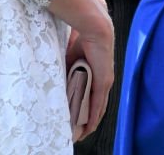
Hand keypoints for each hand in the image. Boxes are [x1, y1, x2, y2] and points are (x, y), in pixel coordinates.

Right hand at [65, 0, 115, 141]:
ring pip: (97, 109)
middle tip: (79, 134)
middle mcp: (104, 81)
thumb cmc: (83, 40)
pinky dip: (93, 118)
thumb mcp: (73, 59)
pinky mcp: (103, 83)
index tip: (78, 120)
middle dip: (88, 122)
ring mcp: (105, 83)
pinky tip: (88, 128)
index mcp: (97, 74)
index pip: (93, 97)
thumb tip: (59, 80)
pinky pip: (98, 105)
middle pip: (96, 107)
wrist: (95, 28)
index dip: (87, 110)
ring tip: (81, 135)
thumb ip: (68, 70)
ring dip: (90, 123)